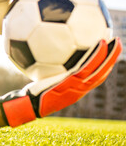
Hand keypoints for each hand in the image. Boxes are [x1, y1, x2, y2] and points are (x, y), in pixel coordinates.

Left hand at [0, 37, 121, 126]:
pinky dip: (95, 55)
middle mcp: (80, 90)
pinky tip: (99, 42)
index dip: (105, 67)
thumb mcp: (46, 86)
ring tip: (114, 40)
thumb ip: (54, 77)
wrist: (28, 106)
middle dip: (112, 58)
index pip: (96, 78)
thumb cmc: (33, 96)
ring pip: (98, 69)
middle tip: (118, 43)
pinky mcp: (71, 81)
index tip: (110, 54)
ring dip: (109, 54)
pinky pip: (86, 66)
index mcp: (77, 91)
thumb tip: (48, 61)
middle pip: (102, 73)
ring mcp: (77, 86)